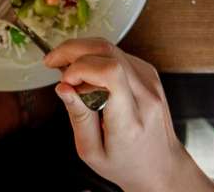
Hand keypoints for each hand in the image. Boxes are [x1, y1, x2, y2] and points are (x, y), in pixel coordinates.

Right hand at [44, 38, 213, 191]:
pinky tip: (86, 72)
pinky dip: (97, 57)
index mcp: (129, 120)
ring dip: (83, 50)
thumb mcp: (92, 152)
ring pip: (112, 48)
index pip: (110, 74)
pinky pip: (118, 54)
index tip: (64, 79)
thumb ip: (78, 117)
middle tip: (52, 60)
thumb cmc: (126, 164)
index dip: (82, 67)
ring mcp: (150, 80)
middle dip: (74, 50)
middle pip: (108, 52)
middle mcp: (144, 94)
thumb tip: (63, 87)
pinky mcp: (149, 72)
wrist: (160, 165)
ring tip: (65, 67)